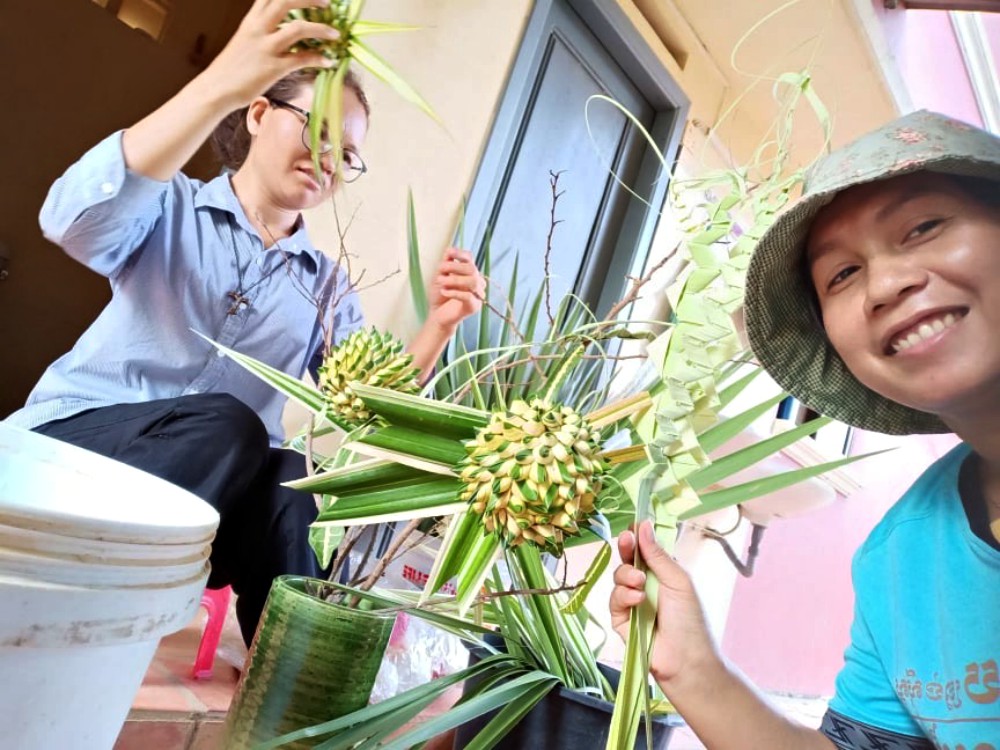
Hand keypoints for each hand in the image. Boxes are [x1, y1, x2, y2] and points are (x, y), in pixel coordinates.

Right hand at [203, 0, 339, 109]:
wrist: (215, 89)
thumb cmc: (230, 68)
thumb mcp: (244, 40)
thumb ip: (261, 30)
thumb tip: (281, 28)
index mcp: (251, 21)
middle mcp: (258, 29)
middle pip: (286, 1)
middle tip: (328, 3)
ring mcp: (266, 48)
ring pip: (299, 29)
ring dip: (322, 29)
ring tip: (336, 34)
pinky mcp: (273, 68)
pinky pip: (301, 59)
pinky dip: (318, 58)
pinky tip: (328, 61)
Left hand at [427, 248, 485, 330]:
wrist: (437, 315)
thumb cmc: (440, 296)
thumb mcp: (439, 276)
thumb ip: (446, 264)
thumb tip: (450, 250)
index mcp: (469, 273)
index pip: (470, 259)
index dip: (461, 254)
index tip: (449, 253)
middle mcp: (476, 283)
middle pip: (472, 269)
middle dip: (455, 267)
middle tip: (440, 270)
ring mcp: (477, 295)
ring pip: (472, 281)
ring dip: (454, 279)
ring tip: (440, 282)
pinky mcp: (474, 307)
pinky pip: (468, 296)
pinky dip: (454, 292)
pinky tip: (444, 291)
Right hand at [610, 521, 718, 684]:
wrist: (686, 661)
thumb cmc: (691, 621)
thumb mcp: (678, 581)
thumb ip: (658, 555)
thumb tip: (643, 525)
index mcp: (663, 573)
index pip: (645, 549)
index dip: (637, 537)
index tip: (632, 527)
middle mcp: (646, 584)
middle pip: (627, 559)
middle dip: (625, 549)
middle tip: (626, 541)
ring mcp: (632, 602)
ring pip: (617, 577)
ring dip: (626, 576)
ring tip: (639, 585)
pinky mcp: (621, 619)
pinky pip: (613, 600)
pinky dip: (623, 596)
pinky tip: (636, 600)